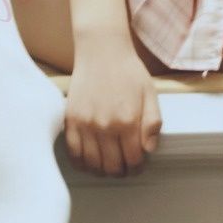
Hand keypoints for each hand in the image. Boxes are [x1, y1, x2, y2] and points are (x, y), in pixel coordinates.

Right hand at [64, 31, 161, 176]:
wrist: (101, 51)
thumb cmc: (128, 71)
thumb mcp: (150, 94)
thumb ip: (152, 123)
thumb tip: (149, 149)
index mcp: (128, 121)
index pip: (133, 160)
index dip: (137, 167)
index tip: (138, 165)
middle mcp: (105, 126)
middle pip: (112, 166)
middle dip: (121, 171)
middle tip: (124, 167)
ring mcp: (85, 124)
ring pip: (92, 164)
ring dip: (102, 170)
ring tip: (108, 165)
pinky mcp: (70, 120)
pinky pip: (73, 153)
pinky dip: (82, 163)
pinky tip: (90, 160)